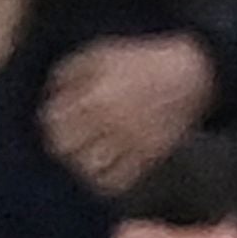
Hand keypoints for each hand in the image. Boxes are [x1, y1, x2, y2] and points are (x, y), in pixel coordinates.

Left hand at [39, 33, 215, 196]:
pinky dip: (102, 181)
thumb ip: (69, 72)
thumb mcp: (101, 55)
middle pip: (66, 148)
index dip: (49, 122)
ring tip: (80, 157)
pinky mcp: (148, 158)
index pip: (54, 121)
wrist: (189, 75)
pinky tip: (98, 171)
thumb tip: (47, 95)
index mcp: (96, 96)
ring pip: (89, 169)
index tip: (53, 121)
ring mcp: (131, 143)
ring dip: (78, 165)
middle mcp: (111, 123)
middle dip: (60, 145)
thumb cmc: (139, 63)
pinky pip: (117, 182)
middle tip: (64, 142)